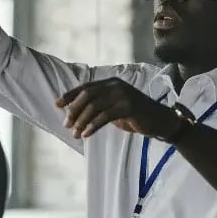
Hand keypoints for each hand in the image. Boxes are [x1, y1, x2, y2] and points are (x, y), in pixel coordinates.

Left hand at [56, 78, 178, 139]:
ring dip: (81, 121)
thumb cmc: (135, 115)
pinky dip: (93, 126)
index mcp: (111, 83)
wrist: (159, 121)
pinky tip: (86, 134)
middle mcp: (116, 86)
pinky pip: (105, 116)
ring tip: (75, 133)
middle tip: (66, 124)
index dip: (70, 95)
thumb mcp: (114, 107)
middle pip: (87, 95)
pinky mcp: (129, 107)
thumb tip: (74, 113)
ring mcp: (123, 95)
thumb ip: (98, 106)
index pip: (85, 87)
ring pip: (94, 106)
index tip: (57, 104)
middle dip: (74, 110)